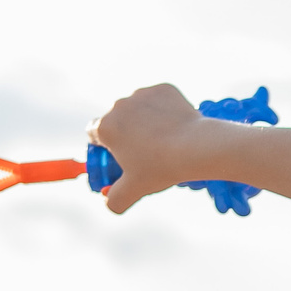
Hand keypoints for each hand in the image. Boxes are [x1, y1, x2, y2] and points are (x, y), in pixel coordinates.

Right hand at [91, 85, 207, 215]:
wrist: (196, 146)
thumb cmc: (162, 168)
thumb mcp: (134, 190)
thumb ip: (114, 200)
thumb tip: (108, 202)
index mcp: (106, 127)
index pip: (93, 133)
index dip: (103, 147)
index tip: (116, 157)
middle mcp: (120, 105)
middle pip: (116, 120)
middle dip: (125, 134)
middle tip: (143, 154)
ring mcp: (142, 94)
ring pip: (138, 108)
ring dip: (144, 121)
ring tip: (163, 142)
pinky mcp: (164, 88)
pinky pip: (159, 100)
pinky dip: (164, 111)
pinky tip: (175, 127)